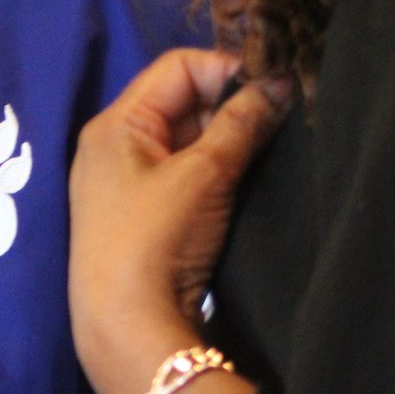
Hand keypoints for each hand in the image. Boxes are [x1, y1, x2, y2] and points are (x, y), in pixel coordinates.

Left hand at [69, 49, 292, 391]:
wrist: (127, 326)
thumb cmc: (156, 237)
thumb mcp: (204, 174)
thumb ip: (242, 123)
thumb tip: (279, 82)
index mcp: (116, 122)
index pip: (178, 67)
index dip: (226, 70)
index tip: (272, 89)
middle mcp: (115, 142)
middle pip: (182, 101)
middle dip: (231, 106)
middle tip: (278, 121)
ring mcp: (126, 179)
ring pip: (187, 138)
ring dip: (227, 140)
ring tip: (268, 149)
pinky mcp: (143, 212)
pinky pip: (183, 171)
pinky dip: (215, 169)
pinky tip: (246, 179)